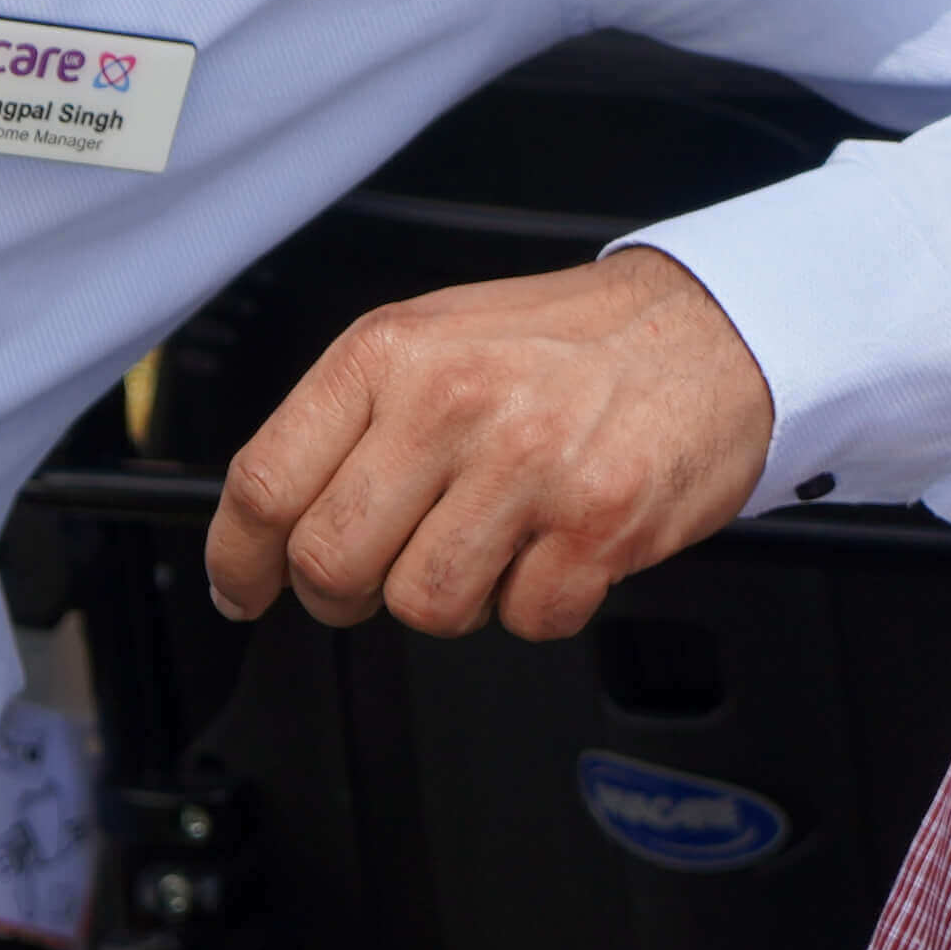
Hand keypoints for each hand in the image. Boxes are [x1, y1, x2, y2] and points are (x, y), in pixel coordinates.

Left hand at [209, 248, 780, 638]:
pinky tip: (556, 547)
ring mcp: (526, 465)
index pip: (268, 481)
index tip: (241, 588)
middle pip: (332, 562)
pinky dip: (538, 604)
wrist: (711, 329)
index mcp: (392, 352)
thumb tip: (272, 519)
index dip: (239, 558)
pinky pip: (525, 620)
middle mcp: (451, 403)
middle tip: (381, 572)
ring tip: (493, 540)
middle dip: (345, 592)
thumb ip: (354, 420)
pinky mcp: (598, 523)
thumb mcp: (437, 341)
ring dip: (452, 597)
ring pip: (425, 604)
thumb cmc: (570, 343)